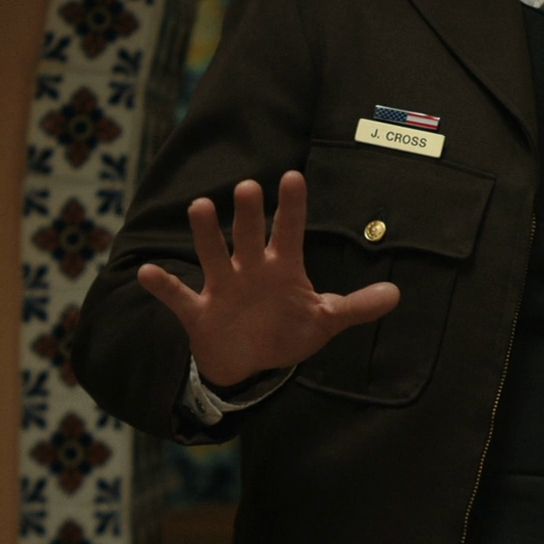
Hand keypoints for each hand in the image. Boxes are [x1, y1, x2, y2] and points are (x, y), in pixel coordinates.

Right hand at [136, 171, 399, 387]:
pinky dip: (163, 286)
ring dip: (205, 234)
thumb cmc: (287, 332)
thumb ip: (356, 306)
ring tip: (199, 208)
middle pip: (248, 236)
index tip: (293, 178)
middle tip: (246, 187)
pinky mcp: (199, 313)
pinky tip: (146, 272)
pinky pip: (178, 297)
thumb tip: (396, 294)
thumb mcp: (325, 321)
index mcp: (281, 267)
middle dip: (248, 214)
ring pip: (212, 255)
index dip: (291, 207)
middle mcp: (250, 269)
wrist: (250, 365)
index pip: (289, 230)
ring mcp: (223, 288)